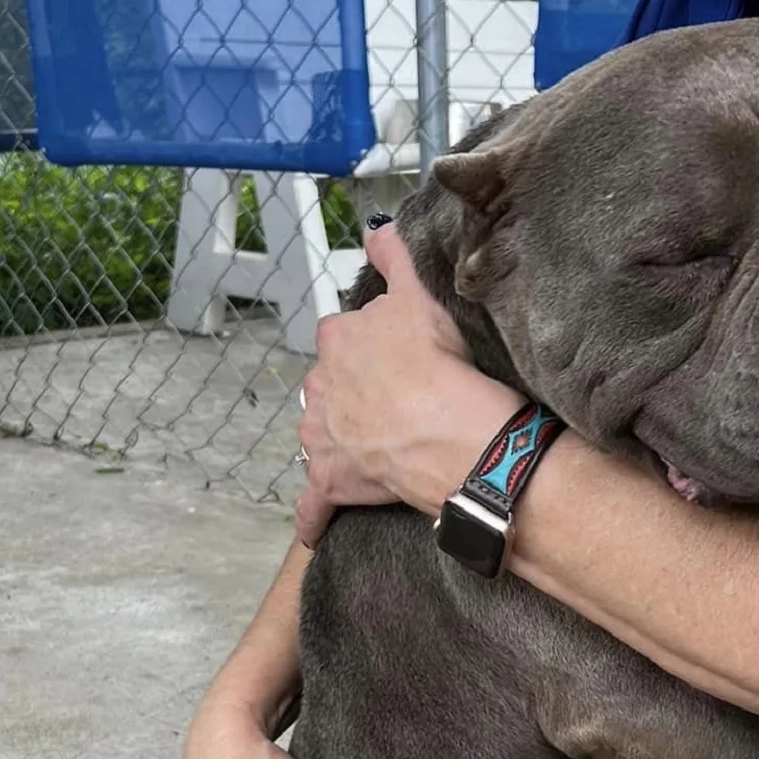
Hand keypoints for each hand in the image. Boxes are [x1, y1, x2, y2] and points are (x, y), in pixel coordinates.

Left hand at [295, 219, 518, 546]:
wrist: (446, 432)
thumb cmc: (436, 365)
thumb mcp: (418, 295)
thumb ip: (394, 258)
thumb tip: (378, 230)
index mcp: (336, 341)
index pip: (343, 338)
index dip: (371, 349)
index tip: (396, 360)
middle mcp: (318, 386)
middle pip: (330, 388)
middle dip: (351, 395)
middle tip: (393, 404)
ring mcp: (319, 437)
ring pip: (319, 437)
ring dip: (336, 442)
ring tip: (373, 450)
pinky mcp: (329, 483)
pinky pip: (313, 504)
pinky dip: (313, 518)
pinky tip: (314, 528)